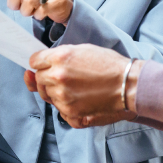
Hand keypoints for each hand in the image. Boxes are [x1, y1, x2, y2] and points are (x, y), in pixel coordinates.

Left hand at [24, 45, 141, 127]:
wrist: (128, 85)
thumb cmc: (110, 65)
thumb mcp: (83, 49)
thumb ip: (60, 55)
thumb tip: (44, 61)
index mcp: (60, 58)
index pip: (35, 61)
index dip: (40, 62)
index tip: (44, 65)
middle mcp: (58, 77)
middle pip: (38, 79)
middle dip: (47, 77)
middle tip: (64, 77)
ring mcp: (62, 96)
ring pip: (47, 94)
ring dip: (56, 91)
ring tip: (76, 87)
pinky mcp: (70, 112)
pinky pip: (58, 108)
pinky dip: (65, 104)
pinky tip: (79, 97)